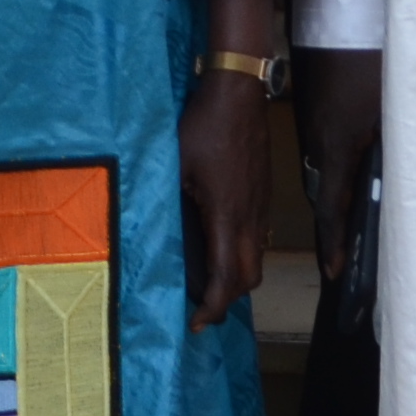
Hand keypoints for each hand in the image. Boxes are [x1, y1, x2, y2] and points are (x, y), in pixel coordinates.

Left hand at [180, 71, 270, 331]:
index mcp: (227, 216)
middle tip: (201, 308)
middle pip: (249, 277)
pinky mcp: (263, 193)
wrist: (238, 92)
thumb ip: (168, 203)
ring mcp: (261, 205)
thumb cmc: (203, 126)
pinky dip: (243, 254)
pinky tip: (221, 244)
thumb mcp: (175, 165)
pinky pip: (259, 237)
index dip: (212, 308)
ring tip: (210, 281)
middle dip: (228, 301)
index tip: (195, 322)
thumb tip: (152, 233)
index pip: (227, 279)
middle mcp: (250, 217)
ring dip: (237, 278)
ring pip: (257, 257)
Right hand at [295, 47, 384, 281]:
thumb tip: (405, 178)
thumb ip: (396, 145)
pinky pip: (322, 148)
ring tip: (351, 220)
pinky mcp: (313, 108)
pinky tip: (350, 167)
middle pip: (325, 194)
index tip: (335, 274)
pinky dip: (334, 166)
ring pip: (324, 170)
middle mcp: (319, 141)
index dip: (333, 244)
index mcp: (339, 147)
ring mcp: (312, 123)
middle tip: (347, 257)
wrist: (340, 13)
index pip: (332, 207)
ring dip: (336, 194)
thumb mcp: (393, 106)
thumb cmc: (372, 60)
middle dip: (335, 226)